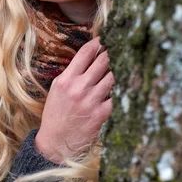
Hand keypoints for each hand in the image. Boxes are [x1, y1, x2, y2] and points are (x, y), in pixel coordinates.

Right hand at [35, 37, 114, 162]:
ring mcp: (92, 101)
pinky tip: (124, 86)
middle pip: (103, 61)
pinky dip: (120, 90)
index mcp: (66, 80)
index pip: (86, 53)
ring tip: (124, 64)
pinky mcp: (102, 114)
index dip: (98, 43)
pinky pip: (116, 96)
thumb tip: (89, 57)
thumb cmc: (56, 113)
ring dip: (119, 69)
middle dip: (112, 52)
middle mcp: (79, 88)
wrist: (56, 142)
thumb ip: (71, 73)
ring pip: (113, 76)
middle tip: (120, 48)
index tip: (105, 39)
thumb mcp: (57, 89)